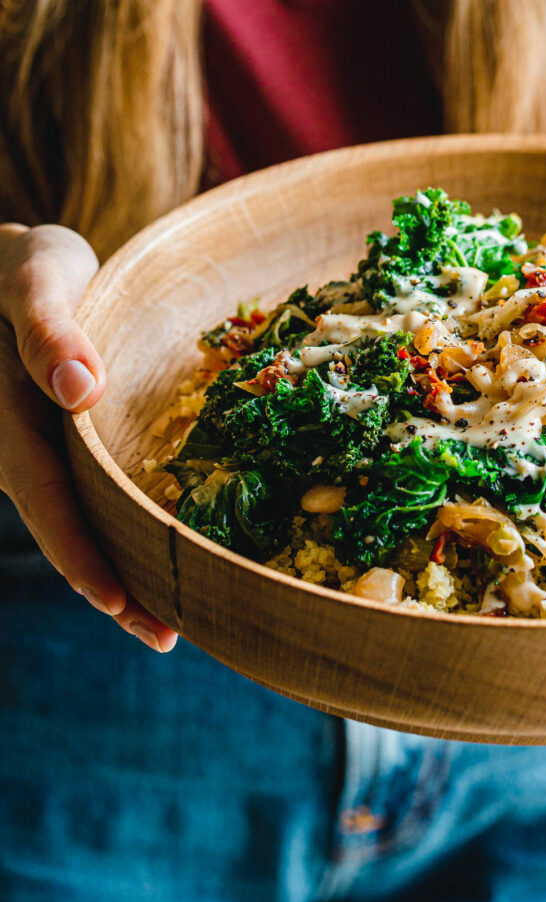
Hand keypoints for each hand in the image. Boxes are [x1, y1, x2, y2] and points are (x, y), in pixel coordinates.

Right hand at [0, 223, 176, 651]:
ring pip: (82, 520)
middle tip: (168, 636)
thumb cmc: (20, 265)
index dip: (80, 555)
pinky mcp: (65, 446)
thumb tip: (79, 389)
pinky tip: (169, 547)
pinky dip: (126, 527)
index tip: (118, 602)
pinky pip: (93, 496)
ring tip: (173, 616)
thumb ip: (47, 327)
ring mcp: (43, 454)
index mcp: (8, 425)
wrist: (8, 267)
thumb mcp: (33, 277)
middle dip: (113, 586)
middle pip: (68, 530)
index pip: (47, 503)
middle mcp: (22, 451)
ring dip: (123, 566)